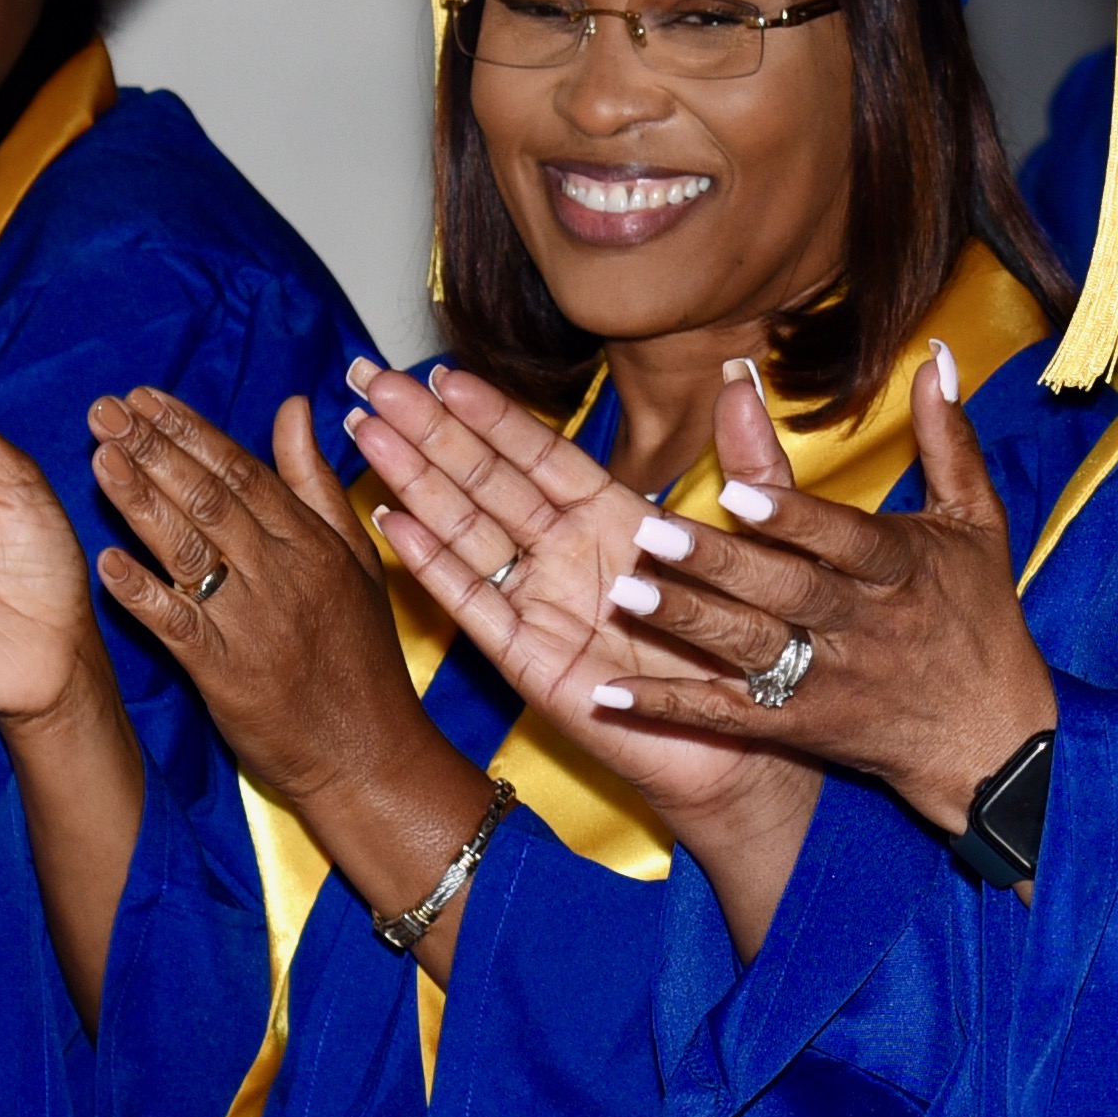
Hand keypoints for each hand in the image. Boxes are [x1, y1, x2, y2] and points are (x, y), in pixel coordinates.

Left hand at [88, 385, 421, 808]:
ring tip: (99, 459)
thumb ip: (317, 484)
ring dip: (140, 502)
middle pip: (210, 498)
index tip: (145, 398)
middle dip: (153, 449)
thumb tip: (293, 408)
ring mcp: (255, 624)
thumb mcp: (357, 562)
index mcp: (314, 545)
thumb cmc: (361, 661)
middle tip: (103, 411)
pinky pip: (180, 626)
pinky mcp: (229, 675)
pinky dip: (143, 594)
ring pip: (191, 550)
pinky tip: (107, 564)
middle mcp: (284, 575)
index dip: (190, 430)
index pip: (244, 471)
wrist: (370, 755)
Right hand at [340, 358, 809, 851]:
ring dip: (413, 479)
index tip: (441, 374)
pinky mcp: (529, 658)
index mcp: (615, 520)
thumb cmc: (746, 646)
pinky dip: (432, 563)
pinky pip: (473, 602)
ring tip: (365, 429)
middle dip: (427, 429)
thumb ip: (748, 462)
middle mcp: (569, 555)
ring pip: (466, 529)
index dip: (490, 413)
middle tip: (371, 379)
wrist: (744, 743)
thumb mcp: (752, 539)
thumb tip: (742, 376)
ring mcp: (543, 604)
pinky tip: (391, 519)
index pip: (539, 453)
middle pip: (485, 480)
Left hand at [593, 348, 1061, 832]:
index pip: (844, 541)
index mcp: (902, 570)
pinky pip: (729, 716)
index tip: (737, 489)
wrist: (994, 740)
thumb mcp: (977, 522)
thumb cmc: (981, 616)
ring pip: (751, 650)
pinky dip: (670, 708)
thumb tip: (937, 356)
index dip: (794, 519)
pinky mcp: (801, 725)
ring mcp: (829, 680)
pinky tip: (611, 695)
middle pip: (786, 593)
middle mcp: (862, 625)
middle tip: (651, 532)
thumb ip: (949, 438)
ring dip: (687, 623)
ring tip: (624, 594)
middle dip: (719, 565)